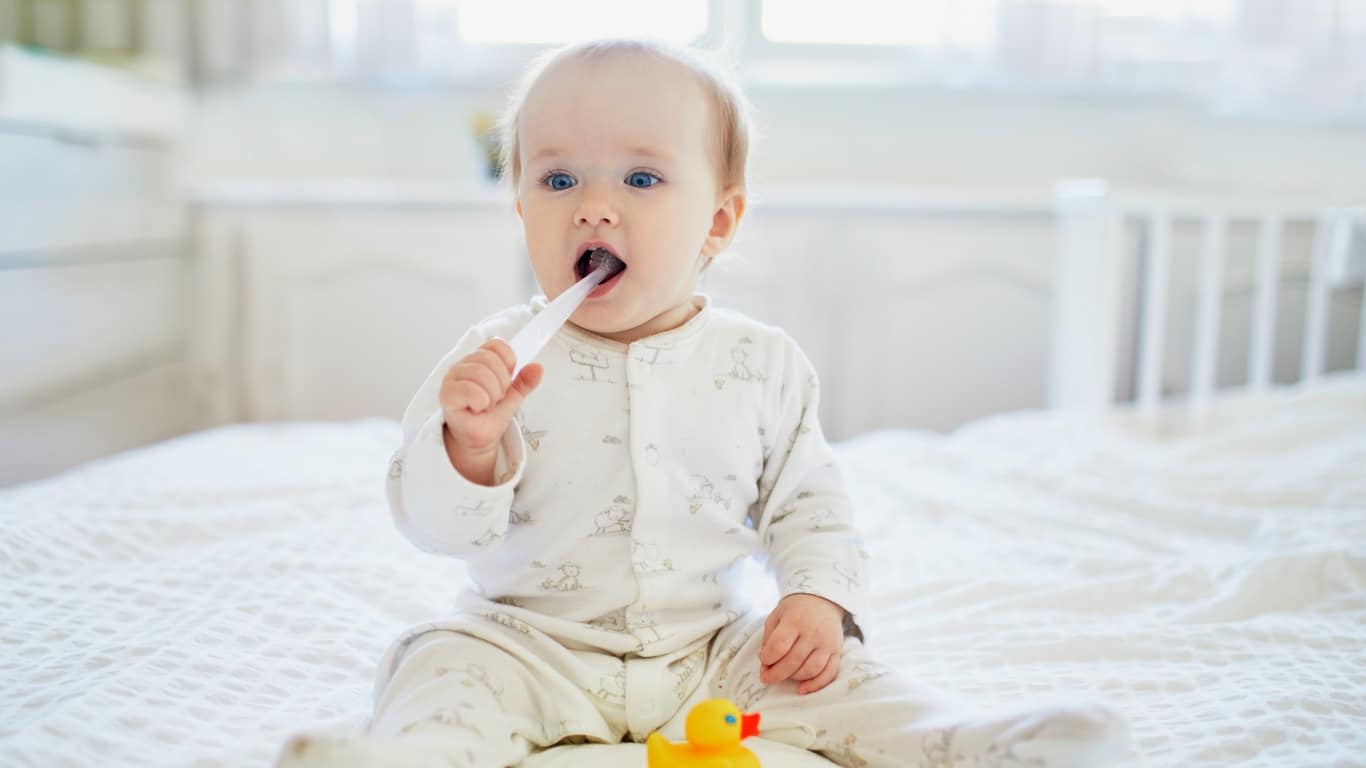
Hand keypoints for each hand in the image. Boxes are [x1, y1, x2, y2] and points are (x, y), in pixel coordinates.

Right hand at [439, 339, 542, 479]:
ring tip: (486, 404)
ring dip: (491, 394)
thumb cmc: (490, 416)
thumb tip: (537, 367)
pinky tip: (478, 408)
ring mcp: (452, 378)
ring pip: (479, 372)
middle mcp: (463, 365)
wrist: (480, 437)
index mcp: (478, 360)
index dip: (507, 363)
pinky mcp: (446, 394)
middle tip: (496, 398)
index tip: (506, 382)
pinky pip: (468, 388)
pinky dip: (481, 401)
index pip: (495, 345)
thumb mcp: (514, 396)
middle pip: (489, 358)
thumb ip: (525, 381)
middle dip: (501, 383)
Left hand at [758, 593, 846, 694]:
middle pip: (793, 661)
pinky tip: (802, 689)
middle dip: (776, 674)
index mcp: (794, 621)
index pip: (779, 645)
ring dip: (794, 678)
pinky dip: (815, 685)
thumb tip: (765, 663)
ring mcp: (827, 643)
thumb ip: (769, 638)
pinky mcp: (837, 651)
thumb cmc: (795, 610)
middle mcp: (813, 632)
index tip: (763, 660)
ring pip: (811, 670)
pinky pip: (829, 674)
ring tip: (784, 675)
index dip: (767, 658)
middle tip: (766, 677)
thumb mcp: (777, 616)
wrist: (823, 600)